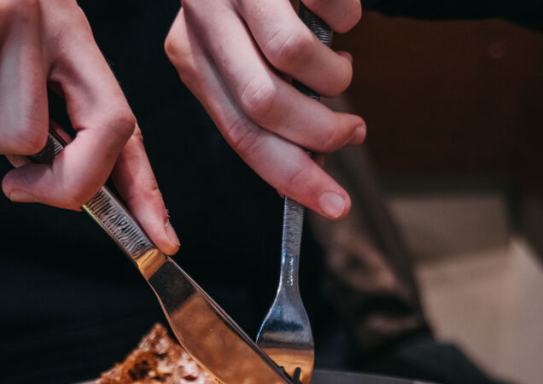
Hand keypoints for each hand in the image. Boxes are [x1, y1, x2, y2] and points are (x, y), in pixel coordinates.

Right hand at [0, 0, 178, 251]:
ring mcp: (22, 14)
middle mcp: (56, 20)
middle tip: (17, 190)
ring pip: (21, 135)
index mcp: (65, 36)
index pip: (121, 122)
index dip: (144, 187)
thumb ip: (16, 114)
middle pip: (108, 132)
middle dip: (68, 185)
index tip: (160, 237)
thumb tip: (34, 174)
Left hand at [165, 0, 364, 217]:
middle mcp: (203, 20)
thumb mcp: (235, 51)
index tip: (335, 206)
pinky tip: (339, 15)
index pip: (241, 136)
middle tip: (352, 133)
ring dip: (335, 79)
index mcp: (190, 56)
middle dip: (320, 136)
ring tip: (341, 68)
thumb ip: (261, 105)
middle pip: (265, 107)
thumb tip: (309, 164)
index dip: (293, 178)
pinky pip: (328, 6)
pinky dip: (347, 21)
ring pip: (294, 60)